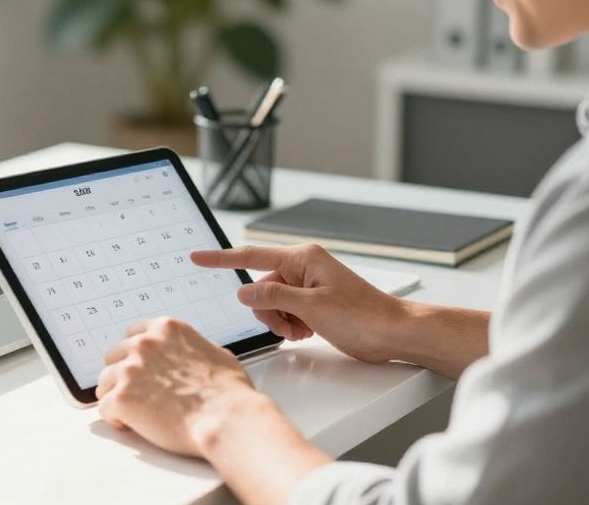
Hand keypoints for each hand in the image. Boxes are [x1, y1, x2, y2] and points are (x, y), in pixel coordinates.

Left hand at [95, 317, 266, 456]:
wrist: (224, 418)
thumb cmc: (228, 392)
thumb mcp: (217, 354)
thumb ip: (194, 349)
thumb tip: (192, 356)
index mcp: (166, 329)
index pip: (134, 333)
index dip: (136, 354)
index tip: (139, 367)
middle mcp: (144, 344)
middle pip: (114, 356)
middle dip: (123, 374)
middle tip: (136, 392)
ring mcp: (130, 370)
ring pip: (104, 381)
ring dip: (115, 395)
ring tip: (131, 412)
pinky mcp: (123, 397)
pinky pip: (104, 408)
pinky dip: (115, 418)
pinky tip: (130, 425)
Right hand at [192, 243, 407, 363]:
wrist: (392, 333)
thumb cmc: (363, 314)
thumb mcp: (312, 307)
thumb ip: (274, 298)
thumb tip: (243, 292)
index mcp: (302, 258)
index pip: (252, 256)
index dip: (221, 258)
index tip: (197, 257)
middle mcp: (303, 268)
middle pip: (261, 288)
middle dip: (267, 311)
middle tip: (289, 326)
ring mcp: (307, 286)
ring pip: (271, 303)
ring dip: (280, 321)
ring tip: (302, 330)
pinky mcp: (312, 303)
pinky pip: (284, 312)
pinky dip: (289, 325)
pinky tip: (307, 331)